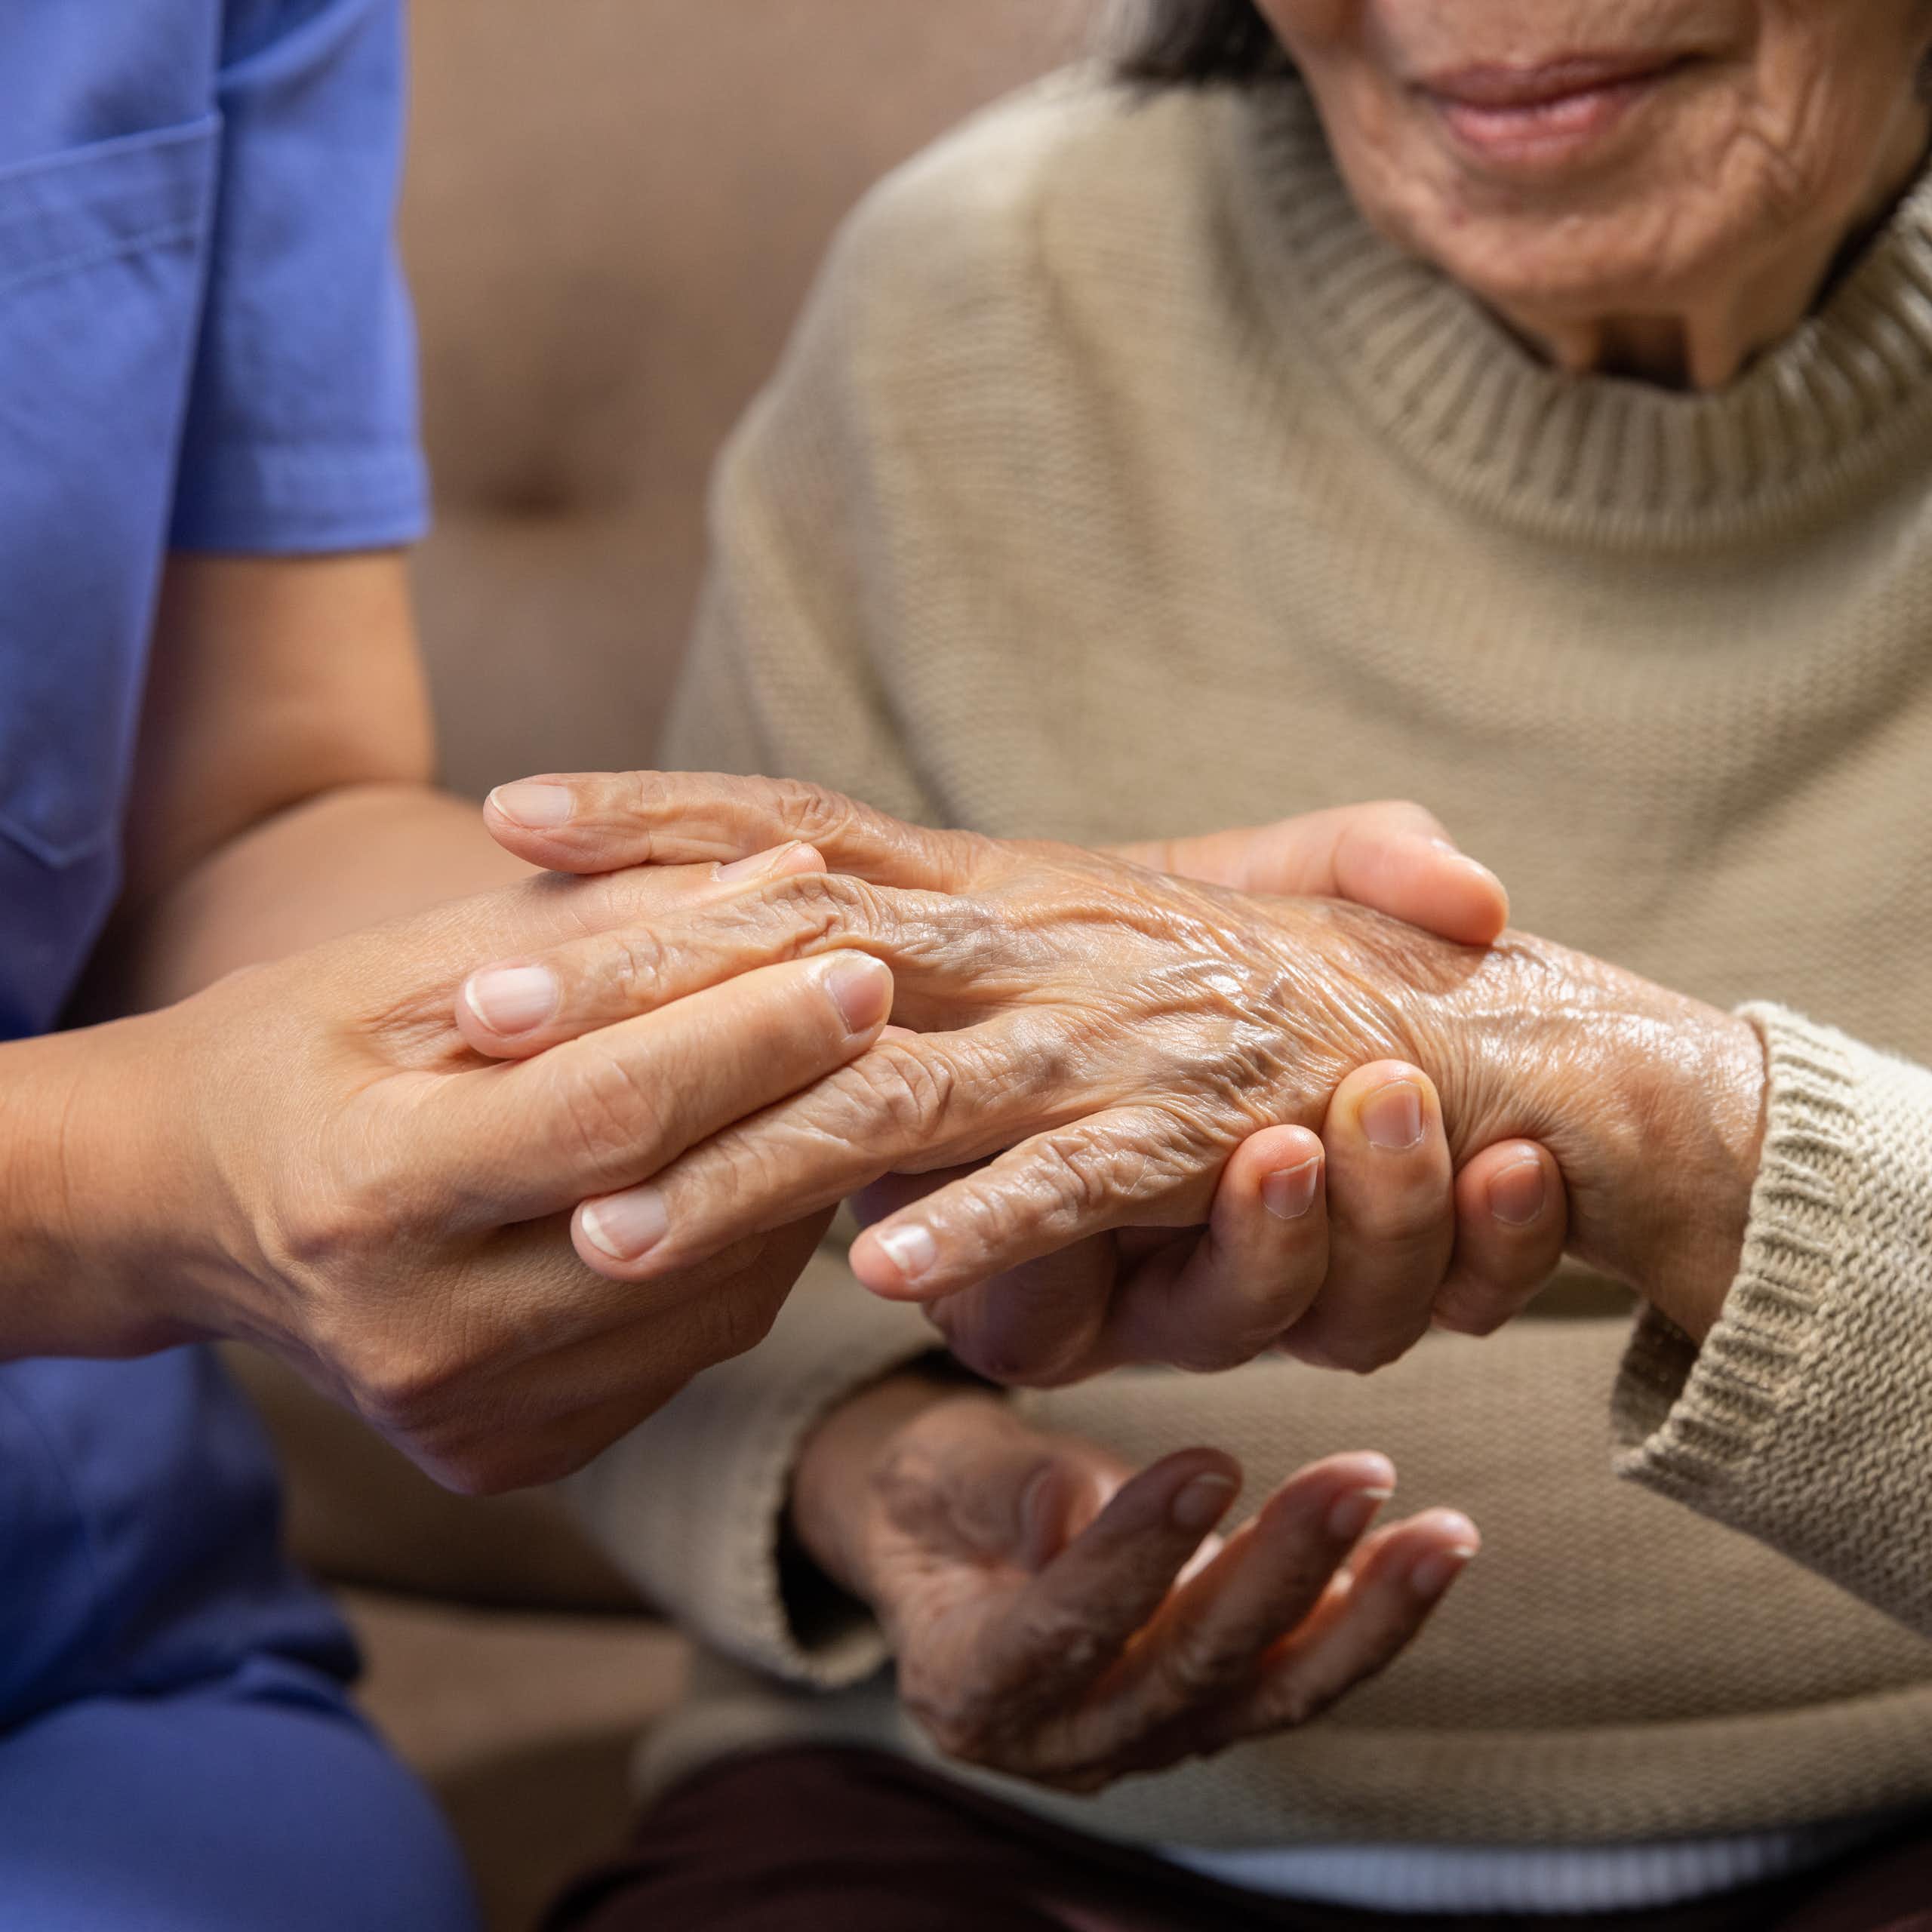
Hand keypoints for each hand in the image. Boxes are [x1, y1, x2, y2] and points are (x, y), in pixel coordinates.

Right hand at [63, 842, 893, 1490]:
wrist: (179, 1212)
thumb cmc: (292, 1054)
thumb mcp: (411, 963)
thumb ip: (601, 926)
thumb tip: (791, 876)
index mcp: (367, 1195)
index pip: (609, 1114)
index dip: (751, 1037)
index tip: (860, 959)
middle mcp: (418, 1339)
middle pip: (681, 1218)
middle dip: (804, 1101)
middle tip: (891, 1005)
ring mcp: (468, 1419)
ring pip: (712, 1300)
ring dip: (793, 1181)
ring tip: (831, 1077)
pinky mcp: (510, 1457)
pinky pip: (687, 1349)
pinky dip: (743, 1253)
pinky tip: (757, 1169)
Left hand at [479, 772, 1765, 1358]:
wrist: (1456, 1030)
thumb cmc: (1246, 980)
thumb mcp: (1079, 918)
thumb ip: (954, 908)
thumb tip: (788, 904)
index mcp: (993, 887)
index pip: (799, 830)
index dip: (659, 815)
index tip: (512, 814)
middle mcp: (1030, 946)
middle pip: (799, 954)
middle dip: (637, 987)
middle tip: (479, 1018)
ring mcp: (1103, 1040)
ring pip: (896, 1098)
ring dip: (749, 1165)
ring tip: (610, 1229)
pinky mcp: (1191, 1135)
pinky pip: (1067, 1185)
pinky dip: (984, 1227)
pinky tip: (879, 1281)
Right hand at [789, 1375, 1477, 1792]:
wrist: (952, 1543)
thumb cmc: (933, 1495)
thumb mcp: (933, 1473)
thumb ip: (1000, 1489)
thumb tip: (1071, 1506)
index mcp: (970, 1686)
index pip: (1061, 1631)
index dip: (1135, 1554)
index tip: (1208, 1463)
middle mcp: (1063, 1739)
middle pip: (1185, 1670)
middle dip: (1281, 1572)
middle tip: (1355, 1479)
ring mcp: (1146, 1737)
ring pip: (1267, 1691)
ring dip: (1363, 1613)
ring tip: (1440, 1532)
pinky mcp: (1209, 1713)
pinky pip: (1298, 1679)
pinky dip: (1367, 1622)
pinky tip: (1426, 1555)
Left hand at [852, 806, 1559, 1382]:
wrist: (962, 973)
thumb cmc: (1135, 930)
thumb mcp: (1263, 876)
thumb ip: (1373, 865)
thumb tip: (1479, 894)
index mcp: (1340, 1182)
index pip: (1469, 1256)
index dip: (1508, 1233)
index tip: (1528, 1159)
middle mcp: (1257, 1266)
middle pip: (1373, 1315)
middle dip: (1398, 1223)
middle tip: (1389, 1104)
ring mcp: (1143, 1301)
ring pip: (1241, 1326)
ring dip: (1270, 1244)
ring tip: (1273, 1153)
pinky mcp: (1020, 1309)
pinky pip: (1041, 1314)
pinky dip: (1020, 1251)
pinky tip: (1026, 1232)